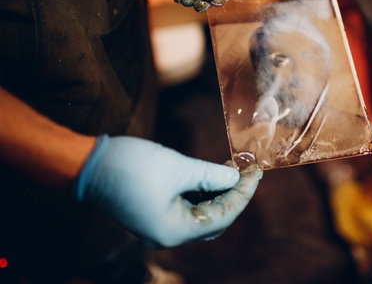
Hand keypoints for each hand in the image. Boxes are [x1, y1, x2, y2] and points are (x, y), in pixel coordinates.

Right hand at [73, 135, 261, 247]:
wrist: (87, 164)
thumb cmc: (130, 167)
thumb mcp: (178, 168)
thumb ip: (211, 175)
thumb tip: (235, 176)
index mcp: (174, 231)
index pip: (222, 216)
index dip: (243, 193)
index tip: (257, 172)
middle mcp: (168, 235)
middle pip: (214, 220)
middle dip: (233, 195)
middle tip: (248, 170)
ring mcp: (159, 225)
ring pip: (201, 213)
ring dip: (218, 192)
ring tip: (232, 167)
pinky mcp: (154, 213)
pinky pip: (187, 207)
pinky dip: (202, 192)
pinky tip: (211, 174)